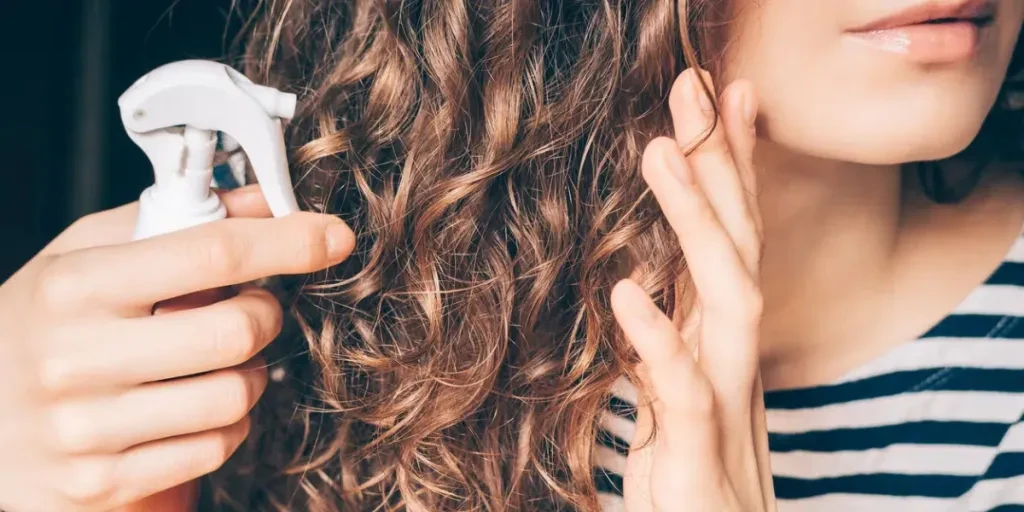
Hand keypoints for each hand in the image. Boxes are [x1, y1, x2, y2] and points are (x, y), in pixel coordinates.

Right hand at [0, 185, 354, 511]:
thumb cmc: (43, 325)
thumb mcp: (87, 256)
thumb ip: (172, 223)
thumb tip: (261, 201)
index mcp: (75, 285)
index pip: (210, 253)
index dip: (287, 242)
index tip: (330, 237)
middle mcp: (75, 357)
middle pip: (236, 331)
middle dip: (264, 315)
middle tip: (250, 308)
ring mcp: (88, 428)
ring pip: (236, 397)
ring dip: (249, 375)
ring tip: (215, 362)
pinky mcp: (103, 482)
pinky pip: (215, 447)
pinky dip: (226, 424)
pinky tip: (195, 406)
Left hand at [613, 69, 775, 510]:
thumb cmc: (689, 483)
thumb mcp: (674, 400)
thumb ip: (668, 345)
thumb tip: (646, 290)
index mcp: (716, 345)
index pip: (729, 241)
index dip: (727, 170)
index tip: (715, 100)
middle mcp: (730, 362)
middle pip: (737, 246)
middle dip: (721, 165)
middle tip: (695, 87)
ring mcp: (723, 403)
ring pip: (727, 299)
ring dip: (698, 223)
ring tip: (660, 154)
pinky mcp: (700, 455)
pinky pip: (686, 390)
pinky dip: (660, 340)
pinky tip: (627, 291)